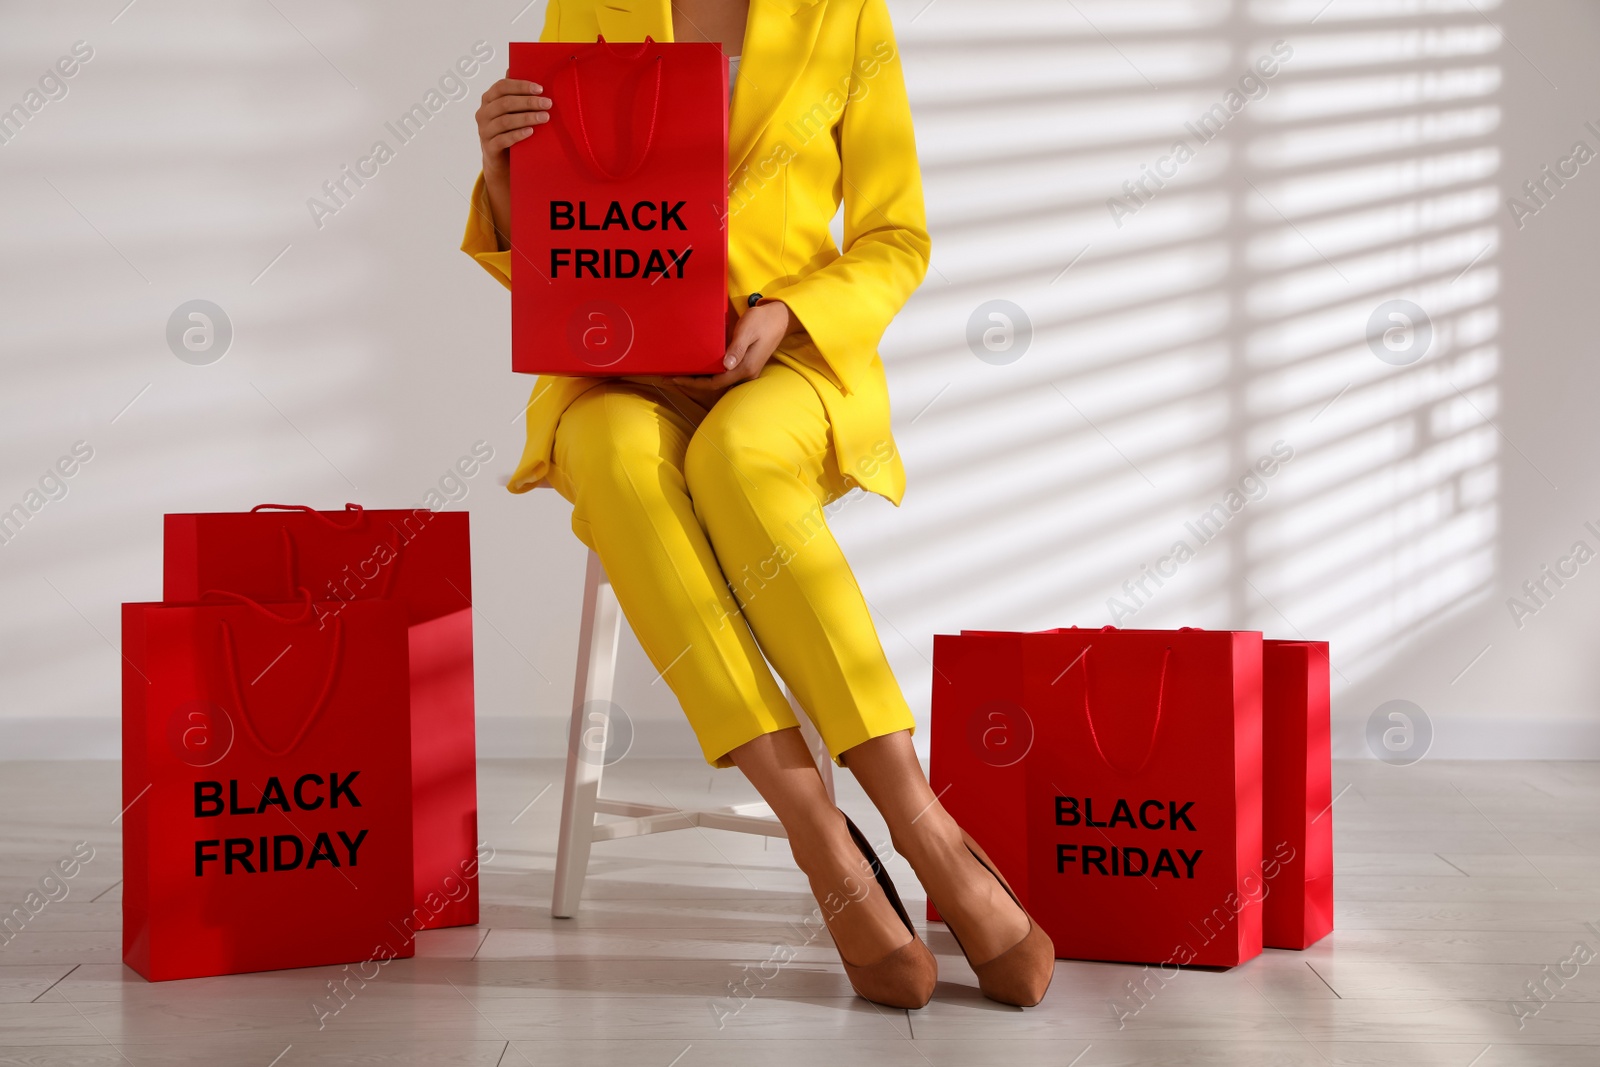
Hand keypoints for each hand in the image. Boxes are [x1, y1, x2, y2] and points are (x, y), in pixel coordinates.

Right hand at [476, 77, 552, 248]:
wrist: (501, 161)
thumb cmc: (510, 130)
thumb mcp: (513, 111)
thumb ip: (516, 92)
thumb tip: (522, 67)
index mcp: (488, 99)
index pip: (501, 87)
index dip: (520, 86)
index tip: (540, 89)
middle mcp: (483, 113)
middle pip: (505, 103)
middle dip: (528, 102)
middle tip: (548, 104)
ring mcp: (484, 131)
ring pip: (505, 121)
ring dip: (526, 118)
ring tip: (544, 117)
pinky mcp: (489, 148)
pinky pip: (502, 140)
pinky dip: (517, 135)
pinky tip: (530, 132)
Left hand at [671, 301, 797, 397]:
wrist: (781, 318)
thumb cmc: (763, 321)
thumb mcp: (747, 331)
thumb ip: (737, 348)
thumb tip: (726, 365)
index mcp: (744, 368)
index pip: (714, 383)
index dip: (693, 383)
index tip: (675, 378)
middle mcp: (745, 373)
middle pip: (714, 385)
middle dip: (692, 383)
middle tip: (670, 377)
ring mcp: (746, 370)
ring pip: (718, 381)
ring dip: (699, 379)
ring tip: (680, 374)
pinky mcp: (745, 364)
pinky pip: (723, 374)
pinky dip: (709, 373)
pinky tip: (698, 368)